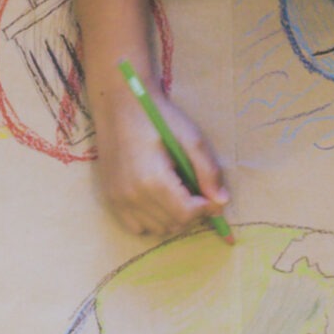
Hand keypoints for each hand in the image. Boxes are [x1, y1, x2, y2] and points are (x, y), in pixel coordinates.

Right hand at [93, 91, 226, 235]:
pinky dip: (153, 221)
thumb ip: (208, 171)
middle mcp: (132, 195)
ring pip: (158, 229)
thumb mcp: (190, 137)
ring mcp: (118, 199)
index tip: (210, 195)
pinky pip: (137, 227)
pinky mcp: (111, 199)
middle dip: (191, 212)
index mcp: (153, 180)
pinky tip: (158, 200)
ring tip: (176, 192)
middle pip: (174, 225)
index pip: (187, 214)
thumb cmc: (157, 116)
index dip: (205, 208)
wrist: (119, 104)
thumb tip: (222, 203)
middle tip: (194, 189)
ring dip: (174, 218)